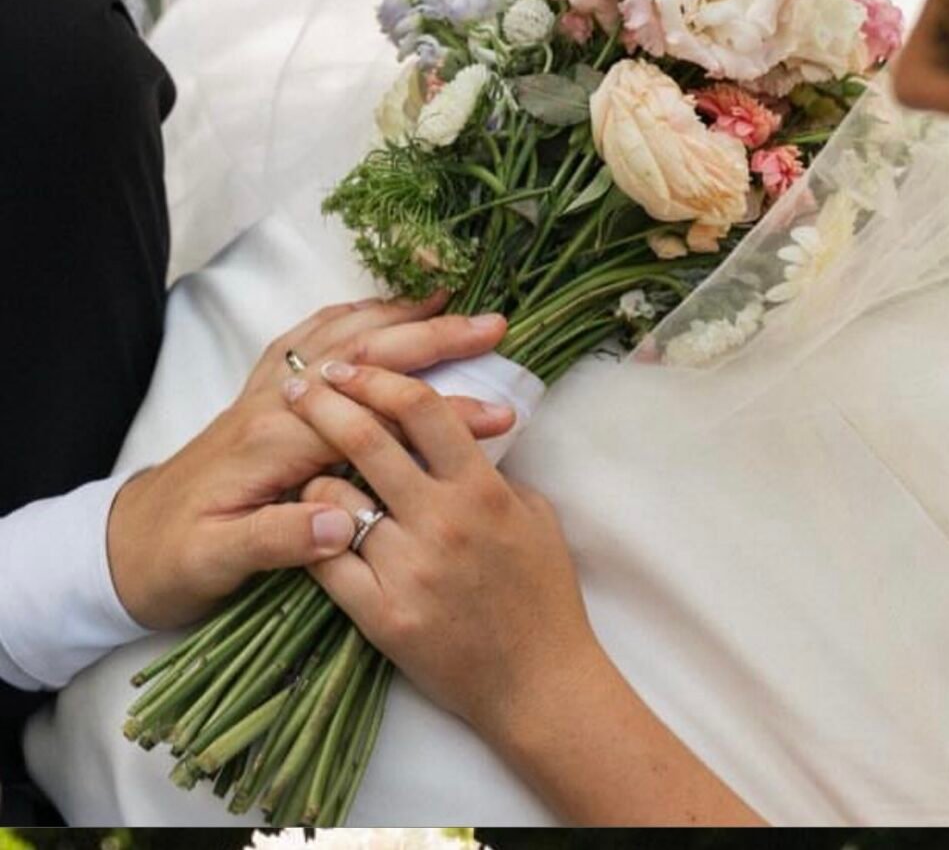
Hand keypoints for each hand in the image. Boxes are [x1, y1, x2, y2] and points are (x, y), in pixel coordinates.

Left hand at [107, 295, 513, 629]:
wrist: (121, 545)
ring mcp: (266, 391)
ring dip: (398, 314)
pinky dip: (354, 315)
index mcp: (272, 443)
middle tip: (493, 326)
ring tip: (450, 301)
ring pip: (339, 332)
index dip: (439, 411)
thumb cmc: (171, 560)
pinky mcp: (262, 393)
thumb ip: (275, 541)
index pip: (373, 414)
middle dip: (432, 336)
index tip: (498, 413)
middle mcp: (273, 403)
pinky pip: (312, 336)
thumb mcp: (215, 564)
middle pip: (362, 352)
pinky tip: (379, 313)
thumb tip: (343, 524)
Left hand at [281, 363, 603, 739]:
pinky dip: (309, 533)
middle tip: (302, 385)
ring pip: (333, 497)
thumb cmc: (544, 595)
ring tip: (302, 465)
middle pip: (367, 438)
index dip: (382, 377)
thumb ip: (494, 471)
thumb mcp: (536, 517)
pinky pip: (324, 560)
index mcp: (483, 490)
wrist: (538, 683)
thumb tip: (462, 434)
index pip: (423, 409)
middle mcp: (442, 521)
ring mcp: (407, 569)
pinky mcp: (381, 615)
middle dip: (325, 399)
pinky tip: (303, 520)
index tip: (352, 367)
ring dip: (313, 473)